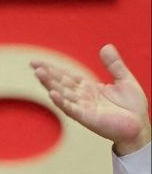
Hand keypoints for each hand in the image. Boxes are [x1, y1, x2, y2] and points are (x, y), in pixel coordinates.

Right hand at [32, 44, 151, 155]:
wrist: (139, 127)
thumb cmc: (132, 107)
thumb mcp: (125, 80)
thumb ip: (114, 65)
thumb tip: (106, 46)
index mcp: (88, 88)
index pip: (67, 76)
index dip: (53, 69)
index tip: (38, 62)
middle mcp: (82, 98)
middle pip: (61, 83)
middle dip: (47, 74)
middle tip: (34, 64)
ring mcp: (83, 108)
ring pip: (63, 94)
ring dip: (50, 84)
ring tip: (39, 74)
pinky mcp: (87, 118)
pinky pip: (71, 109)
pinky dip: (61, 102)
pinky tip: (52, 94)